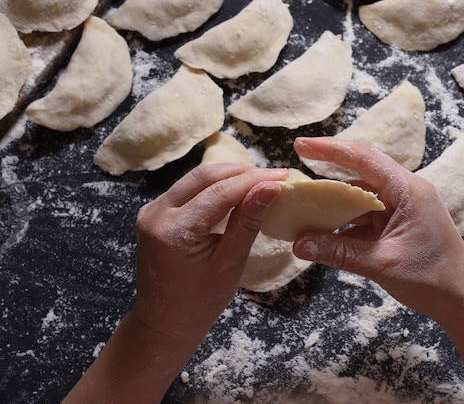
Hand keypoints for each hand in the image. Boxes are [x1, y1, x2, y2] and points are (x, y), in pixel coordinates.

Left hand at [133, 162, 287, 341]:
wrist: (165, 322)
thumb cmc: (200, 301)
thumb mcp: (230, 263)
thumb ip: (248, 222)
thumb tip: (271, 188)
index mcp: (173, 231)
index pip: (219, 192)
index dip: (253, 181)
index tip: (282, 176)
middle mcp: (156, 214)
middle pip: (204, 176)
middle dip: (241, 172)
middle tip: (275, 175)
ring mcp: (151, 211)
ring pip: (195, 179)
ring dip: (228, 176)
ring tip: (260, 181)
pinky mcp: (155, 213)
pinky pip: (187, 189)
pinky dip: (214, 187)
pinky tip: (236, 191)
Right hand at [292, 137, 463, 321]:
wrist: (463, 302)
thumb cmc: (432, 279)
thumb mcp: (381, 264)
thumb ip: (338, 252)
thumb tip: (299, 243)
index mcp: (408, 191)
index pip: (364, 158)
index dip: (330, 149)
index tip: (301, 145)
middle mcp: (406, 192)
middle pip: (360, 173)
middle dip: (327, 174)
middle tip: (295, 178)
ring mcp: (403, 208)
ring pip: (361, 197)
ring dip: (334, 204)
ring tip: (303, 210)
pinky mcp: (399, 224)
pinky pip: (366, 216)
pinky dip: (345, 223)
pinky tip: (324, 233)